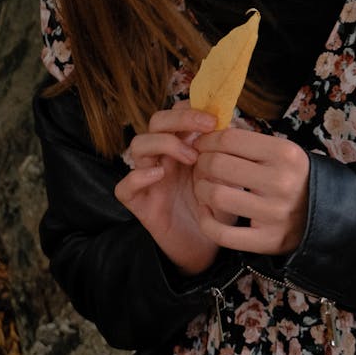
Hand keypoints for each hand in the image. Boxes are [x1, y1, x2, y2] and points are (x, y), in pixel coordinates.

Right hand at [114, 102, 224, 274]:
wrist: (208, 247)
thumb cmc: (216, 207)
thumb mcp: (226, 174)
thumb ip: (223, 151)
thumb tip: (231, 124)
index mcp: (182, 145)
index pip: (175, 113)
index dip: (190, 107)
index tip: (215, 114)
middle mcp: (162, 157)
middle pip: (156, 121)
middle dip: (180, 118)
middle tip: (207, 125)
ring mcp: (149, 179)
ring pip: (138, 145)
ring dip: (165, 143)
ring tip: (192, 157)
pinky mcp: (140, 204)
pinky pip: (124, 187)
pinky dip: (138, 176)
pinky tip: (159, 175)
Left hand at [192, 128, 309, 255]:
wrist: (327, 214)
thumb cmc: (295, 177)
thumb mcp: (283, 152)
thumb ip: (250, 143)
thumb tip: (209, 132)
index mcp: (285, 153)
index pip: (231, 139)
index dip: (208, 139)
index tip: (201, 143)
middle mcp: (281, 182)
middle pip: (219, 164)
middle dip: (201, 162)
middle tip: (199, 164)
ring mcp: (274, 213)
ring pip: (216, 196)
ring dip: (201, 188)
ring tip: (202, 186)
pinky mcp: (268, 240)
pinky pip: (222, 233)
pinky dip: (206, 221)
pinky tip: (206, 212)